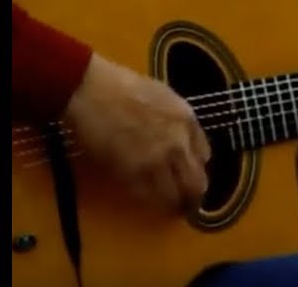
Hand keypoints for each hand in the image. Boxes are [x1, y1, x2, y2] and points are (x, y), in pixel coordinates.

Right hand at [62, 53, 210, 213]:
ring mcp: (154, 162)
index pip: (205, 158)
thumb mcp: (168, 97)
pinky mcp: (129, 174)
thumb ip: (183, 123)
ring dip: (172, 205)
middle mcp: (177, 145)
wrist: (92, 91)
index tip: (191, 176)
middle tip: (186, 204)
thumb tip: (191, 146)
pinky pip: (146, 196)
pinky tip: (146, 199)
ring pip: (172, 197)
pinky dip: (148, 200)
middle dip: (193, 197)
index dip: (198, 170)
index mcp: (188, 123)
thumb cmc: (125, 88)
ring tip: (168, 208)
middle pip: (195, 184)